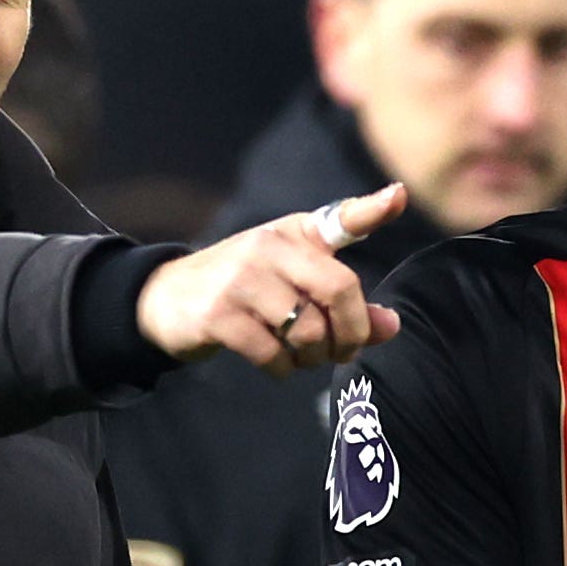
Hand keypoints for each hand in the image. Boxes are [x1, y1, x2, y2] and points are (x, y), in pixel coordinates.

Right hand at [136, 185, 408, 371]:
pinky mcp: (217, 314)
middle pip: (339, 291)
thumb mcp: (293, 283)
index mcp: (294, 233)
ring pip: (308, 331)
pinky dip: (283, 369)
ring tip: (302, 357)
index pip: (339, 219)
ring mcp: (241, 279)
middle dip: (351, 334)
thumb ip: (344, 303)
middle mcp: (269, 248)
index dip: (372, 209)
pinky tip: (276, 363)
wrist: (167, 298)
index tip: (399, 196)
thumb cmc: (246, 289)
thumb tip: (391, 326)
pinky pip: (272, 353)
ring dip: (314, 358)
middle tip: (344, 351)